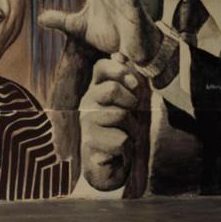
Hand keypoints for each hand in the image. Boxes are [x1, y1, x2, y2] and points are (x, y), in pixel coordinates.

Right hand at [80, 53, 145, 190]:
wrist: (113, 166)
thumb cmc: (123, 132)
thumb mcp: (129, 104)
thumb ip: (126, 82)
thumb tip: (120, 55)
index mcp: (97, 89)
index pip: (101, 67)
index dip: (119, 70)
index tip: (134, 84)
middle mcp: (87, 102)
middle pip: (112, 89)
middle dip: (130, 103)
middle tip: (130, 115)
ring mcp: (86, 122)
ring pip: (119, 115)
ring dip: (132, 129)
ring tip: (126, 135)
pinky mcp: (89, 142)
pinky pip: (120, 140)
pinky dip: (127, 147)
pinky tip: (119, 150)